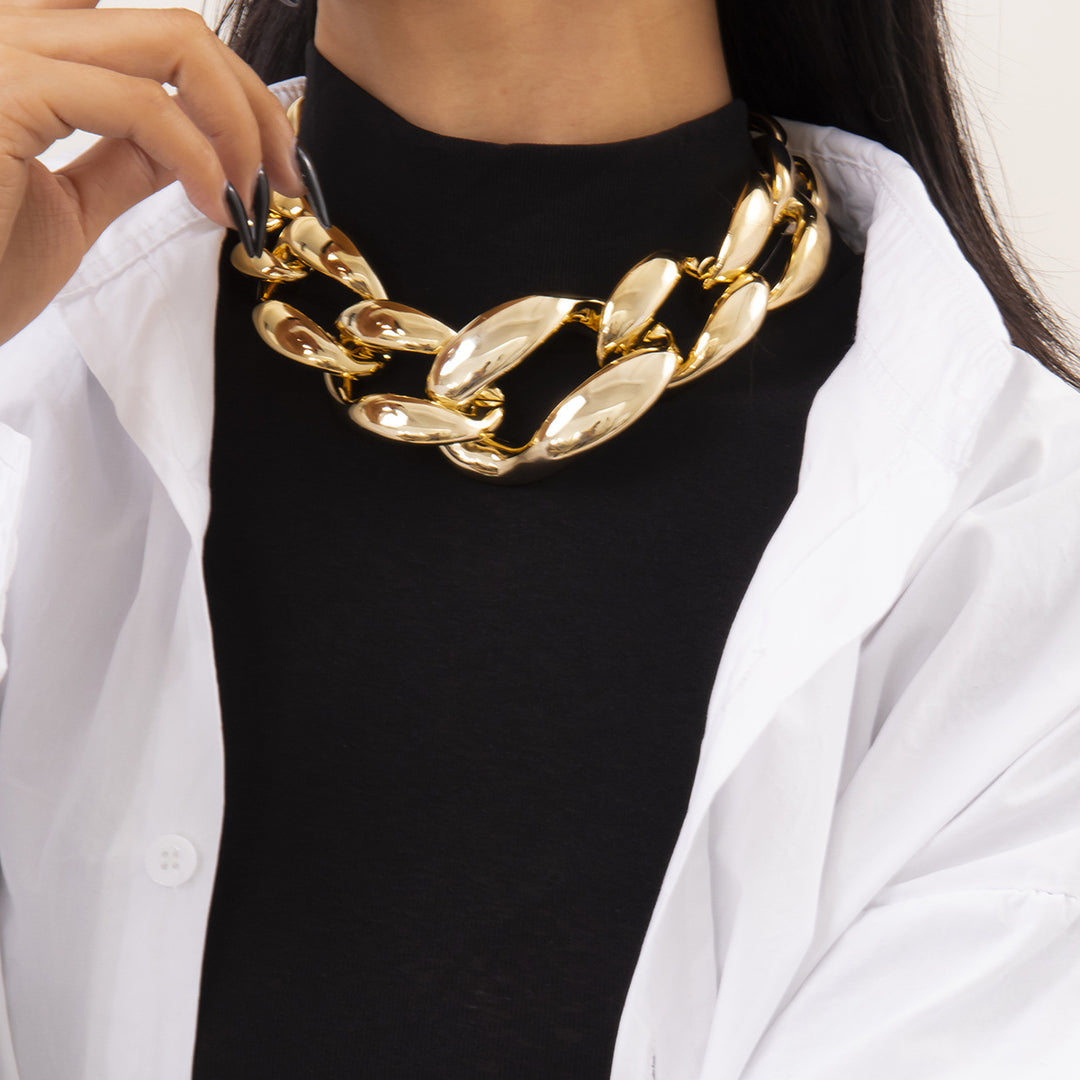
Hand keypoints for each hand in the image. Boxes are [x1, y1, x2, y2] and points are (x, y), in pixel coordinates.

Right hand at [0, 0, 303, 344]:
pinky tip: (214, 204)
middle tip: (285, 180)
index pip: (147, 32)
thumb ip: (125, 159)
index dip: (223, 83)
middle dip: (253, 105)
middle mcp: (12, 29)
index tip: (266, 153)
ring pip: (173, 42)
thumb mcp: (69, 206)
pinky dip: (200, 157)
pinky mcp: (4, 87)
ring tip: (254, 198)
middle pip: (175, 28)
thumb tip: (189, 144)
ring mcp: (4, 49)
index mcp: (25, 52)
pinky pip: (143, 106)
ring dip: (241, 127)